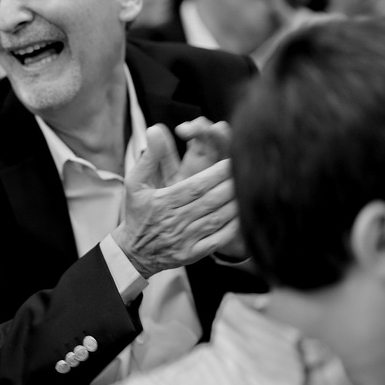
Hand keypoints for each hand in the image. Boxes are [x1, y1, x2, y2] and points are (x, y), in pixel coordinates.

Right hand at [112, 125, 239, 278]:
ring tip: (251, 191)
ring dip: (236, 204)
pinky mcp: (192, 254)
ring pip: (217, 219)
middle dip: (231, 186)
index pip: (196, 186)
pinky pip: (218, 240)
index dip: (217, 174)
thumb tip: (155, 130)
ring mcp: (185, 239)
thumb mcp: (135, 183)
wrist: (134, 252)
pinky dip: (233, 228)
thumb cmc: (137, 213)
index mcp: (163, 202)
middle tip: (249, 173)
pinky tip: (244, 216)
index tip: (233, 162)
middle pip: (211, 201)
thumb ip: (149, 157)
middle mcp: (175, 221)